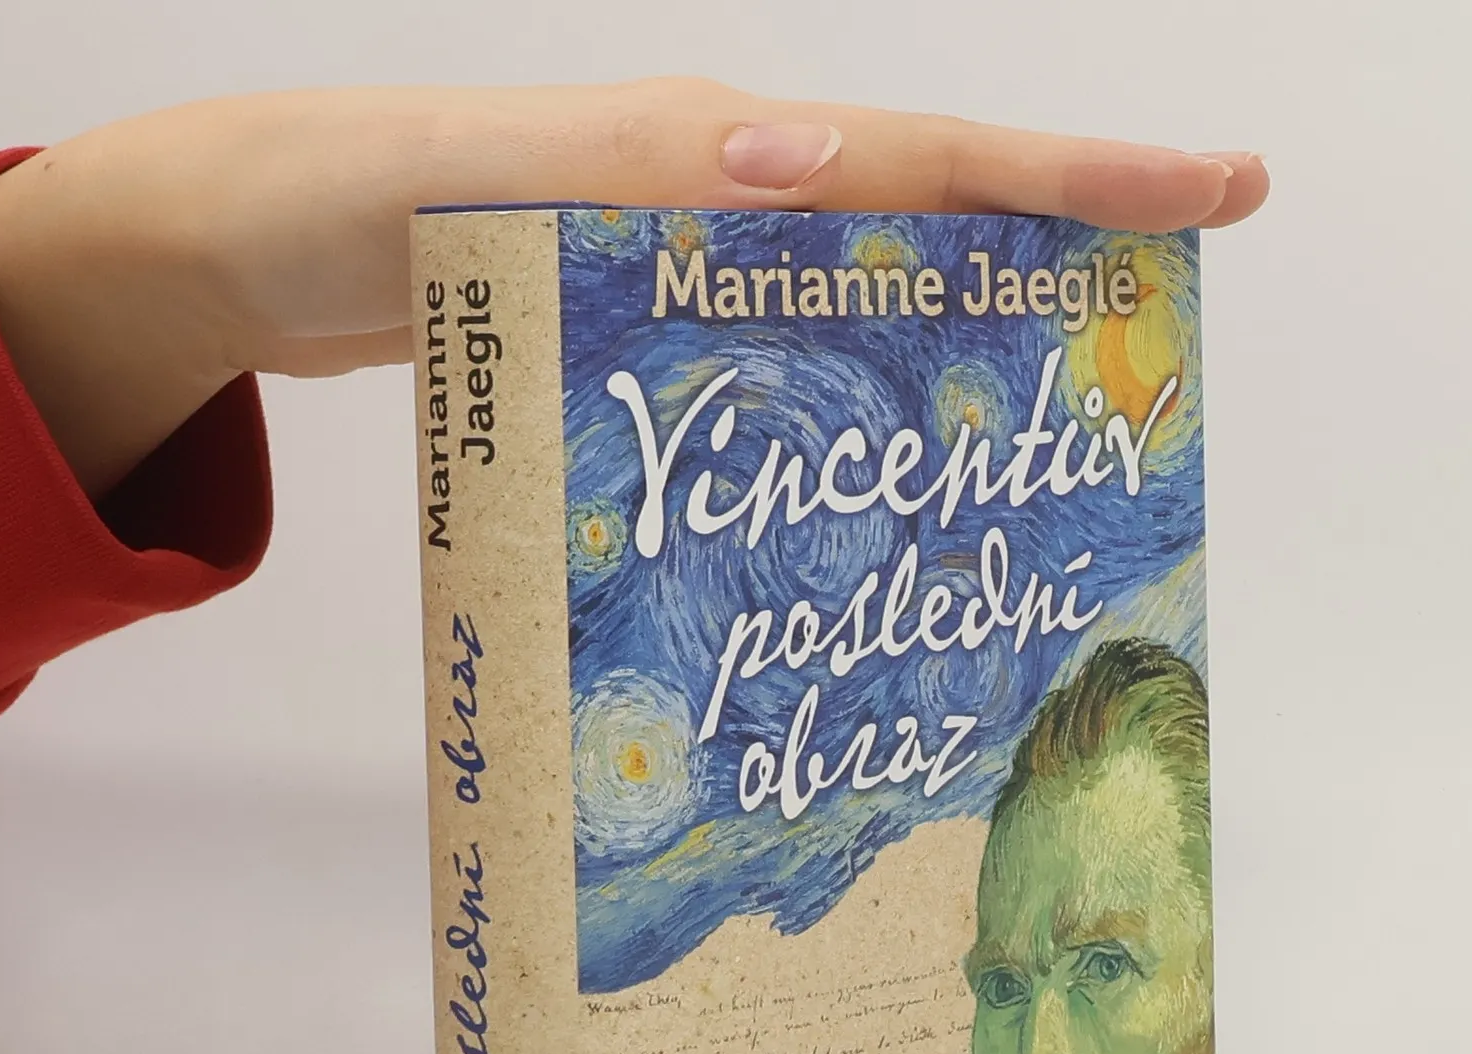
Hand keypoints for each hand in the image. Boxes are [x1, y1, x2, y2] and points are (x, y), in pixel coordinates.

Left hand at [0, 80, 1268, 496]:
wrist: (255, 246)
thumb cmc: (351, 199)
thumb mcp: (484, 177)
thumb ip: (633, 169)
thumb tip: (811, 163)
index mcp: (711, 154)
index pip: (927, 158)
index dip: (1076, 179)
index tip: (1216, 192)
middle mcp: (722, 202)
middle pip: (929, 225)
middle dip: (1060, 266)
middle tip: (1166, 346)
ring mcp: (691, 270)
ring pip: (868, 304)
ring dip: (967, 354)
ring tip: (1056, 441)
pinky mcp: (649, 333)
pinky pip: (786, 363)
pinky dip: (852, 408)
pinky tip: (877, 482)